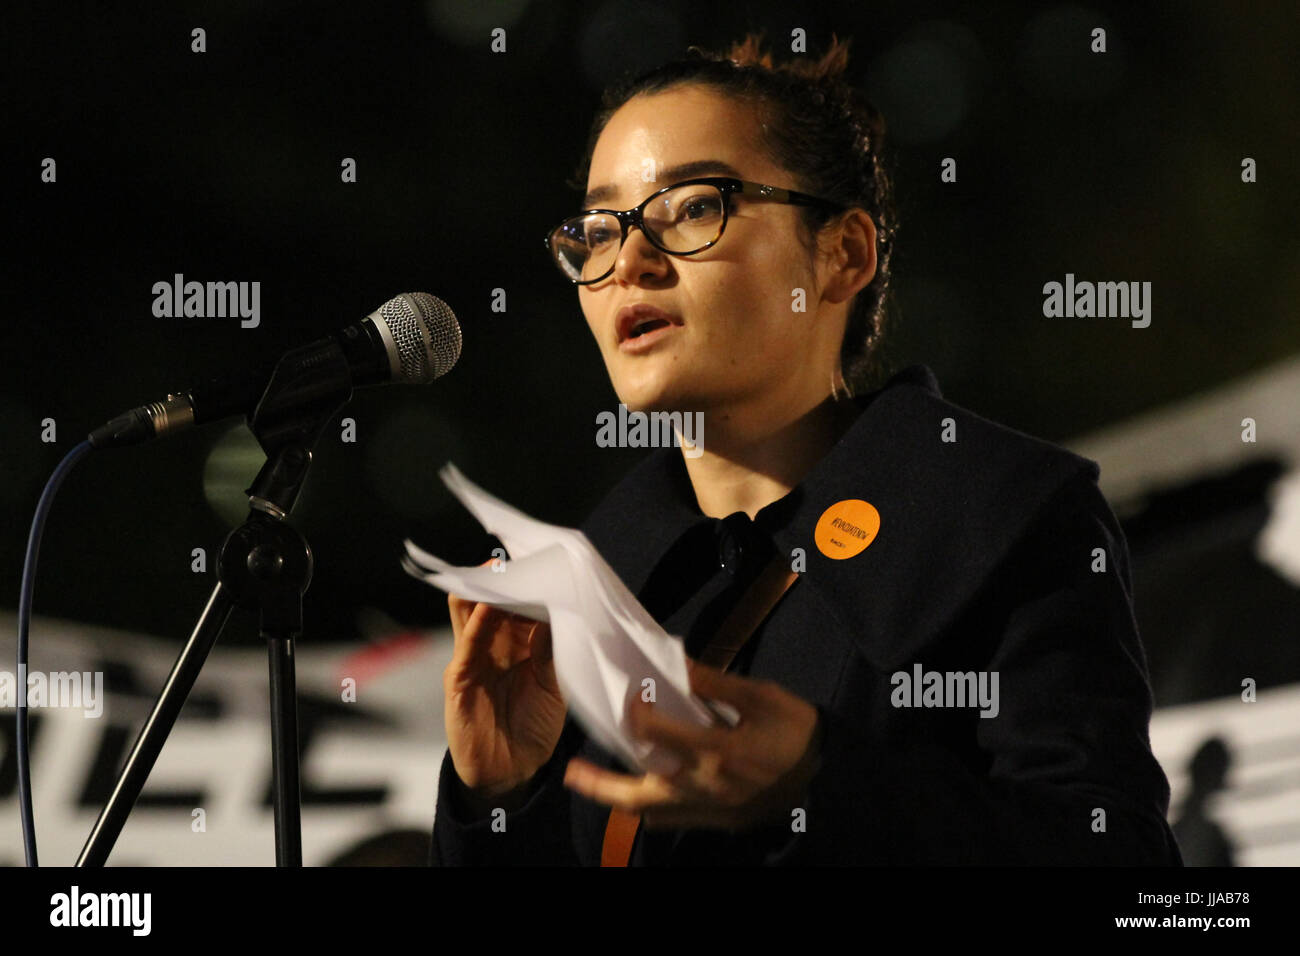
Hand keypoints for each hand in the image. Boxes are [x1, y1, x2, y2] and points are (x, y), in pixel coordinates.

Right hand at [443, 565, 566, 798]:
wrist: (512, 772)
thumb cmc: (533, 727)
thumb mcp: (552, 686)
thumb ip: (550, 651)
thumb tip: (554, 609)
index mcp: (519, 645)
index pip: (521, 604)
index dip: (531, 584)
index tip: (546, 561)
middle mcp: (494, 646)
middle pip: (495, 601)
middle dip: (507, 579)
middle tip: (522, 555)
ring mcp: (473, 659)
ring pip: (472, 612)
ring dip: (485, 590)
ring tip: (499, 568)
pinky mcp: (458, 678)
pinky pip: (466, 643)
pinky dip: (476, 621)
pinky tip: (487, 605)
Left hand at [563, 659, 823, 830]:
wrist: (829, 776)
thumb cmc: (796, 730)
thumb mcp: (761, 696)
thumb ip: (715, 684)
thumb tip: (675, 665)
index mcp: (717, 752)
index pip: (656, 735)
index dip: (635, 713)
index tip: (631, 694)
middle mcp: (706, 787)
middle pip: (639, 792)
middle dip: (601, 784)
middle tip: (571, 773)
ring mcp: (711, 810)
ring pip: (652, 811)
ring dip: (620, 796)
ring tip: (594, 781)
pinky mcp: (719, 821)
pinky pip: (675, 820)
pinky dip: (651, 807)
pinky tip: (642, 789)